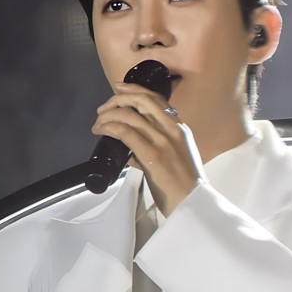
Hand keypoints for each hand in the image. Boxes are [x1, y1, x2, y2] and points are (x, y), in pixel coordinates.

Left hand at [92, 83, 203, 216]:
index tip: (119, 89)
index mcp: (180, 128)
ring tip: (98, 123)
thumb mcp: (175, 158)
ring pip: (130, 115)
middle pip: (142, 100)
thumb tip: (130, 149)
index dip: (135, 90)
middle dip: (118, 98)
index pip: (157, 100)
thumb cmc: (184, 185)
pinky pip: (125, 132)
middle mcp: (172, 129)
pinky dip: (109, 128)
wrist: (193, 203)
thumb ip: (154, 149)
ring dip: (108, 115)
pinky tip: (101, 130)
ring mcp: (163, 141)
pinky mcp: (152, 155)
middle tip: (104, 108)